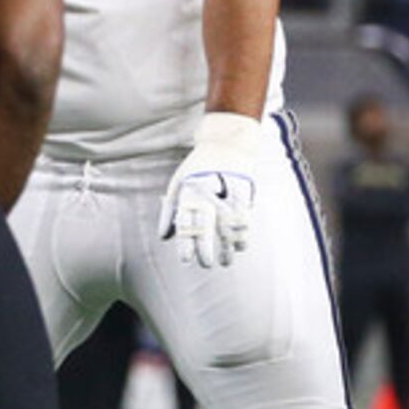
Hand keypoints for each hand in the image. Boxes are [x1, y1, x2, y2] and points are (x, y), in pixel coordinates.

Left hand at [161, 113, 261, 269]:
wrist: (226, 143)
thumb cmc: (197, 167)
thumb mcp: (177, 184)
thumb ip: (169, 211)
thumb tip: (164, 237)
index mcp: (189, 192)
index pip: (186, 223)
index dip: (185, 243)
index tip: (186, 260)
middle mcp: (207, 194)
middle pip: (206, 227)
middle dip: (206, 249)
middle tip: (206, 265)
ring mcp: (227, 194)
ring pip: (227, 226)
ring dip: (227, 247)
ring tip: (224, 263)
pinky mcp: (244, 193)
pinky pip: (244, 219)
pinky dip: (242, 234)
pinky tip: (239, 247)